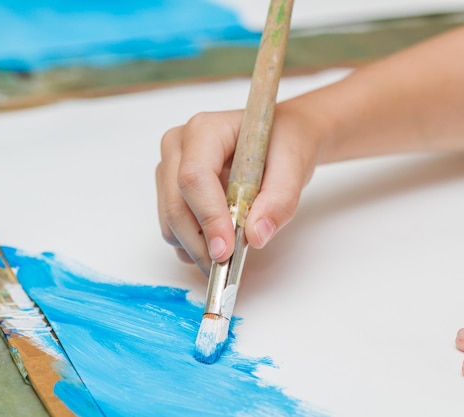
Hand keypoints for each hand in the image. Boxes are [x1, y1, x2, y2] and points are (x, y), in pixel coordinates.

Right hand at [155, 106, 320, 275]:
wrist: (280, 139)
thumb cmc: (284, 143)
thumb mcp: (294, 167)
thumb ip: (279, 201)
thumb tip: (256, 236)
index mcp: (205, 130)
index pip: (194, 177)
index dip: (209, 217)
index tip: (227, 250)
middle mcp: (178, 147)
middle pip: (176, 206)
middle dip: (201, 244)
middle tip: (230, 267)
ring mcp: (169, 170)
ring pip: (170, 223)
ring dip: (198, 248)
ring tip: (233, 250)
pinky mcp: (170, 191)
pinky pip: (174, 229)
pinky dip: (196, 245)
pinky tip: (222, 240)